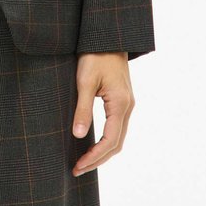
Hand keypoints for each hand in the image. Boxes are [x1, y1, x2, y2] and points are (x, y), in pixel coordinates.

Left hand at [71, 51, 134, 175]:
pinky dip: (106, 140)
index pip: (110, 141)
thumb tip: (79, 136)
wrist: (107, 36)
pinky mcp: (121, 99)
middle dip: (97, 159)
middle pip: (116, 144)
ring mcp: (127, 103)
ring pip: (118, 137)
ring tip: (83, 161)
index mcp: (120, 104)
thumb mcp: (85, 81)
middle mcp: (127, 106)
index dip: (94, 157)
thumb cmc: (94, 55)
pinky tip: (93, 143)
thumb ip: (83, 109)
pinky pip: (117, 127)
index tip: (78, 166)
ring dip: (102, 152)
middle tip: (77, 169)